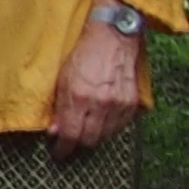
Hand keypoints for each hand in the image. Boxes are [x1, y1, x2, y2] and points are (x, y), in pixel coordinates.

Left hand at [45, 20, 140, 155]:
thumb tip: (55, 131)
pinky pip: (120, 126)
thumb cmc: (82, 53)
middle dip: (78, 144)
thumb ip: (58, 107)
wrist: (113, 35)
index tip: (58, 152)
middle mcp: (101, 103)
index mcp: (79, 97)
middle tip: (70, 142)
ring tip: (85, 131)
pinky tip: (101, 122)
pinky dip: (109, 128)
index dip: (63, 149)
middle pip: (90, 140)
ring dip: (94, 137)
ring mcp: (119, 104)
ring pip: (106, 136)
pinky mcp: (132, 102)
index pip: (71, 135)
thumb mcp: (61, 78)